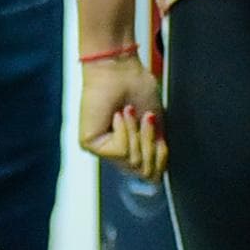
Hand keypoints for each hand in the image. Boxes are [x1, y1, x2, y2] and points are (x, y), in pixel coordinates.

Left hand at [77, 54, 166, 178]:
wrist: (121, 70)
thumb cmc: (137, 90)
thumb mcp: (156, 127)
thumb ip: (157, 153)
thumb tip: (155, 179)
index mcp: (130, 149)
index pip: (150, 174)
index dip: (160, 157)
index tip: (157, 124)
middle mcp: (114, 153)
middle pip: (144, 170)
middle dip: (150, 142)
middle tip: (146, 116)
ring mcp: (101, 150)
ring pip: (132, 161)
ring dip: (138, 133)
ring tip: (130, 111)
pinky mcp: (89, 144)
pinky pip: (120, 151)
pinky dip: (125, 130)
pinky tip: (117, 115)